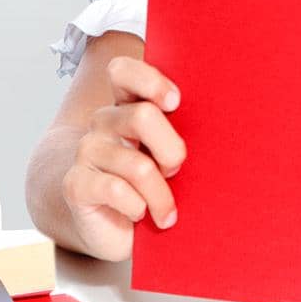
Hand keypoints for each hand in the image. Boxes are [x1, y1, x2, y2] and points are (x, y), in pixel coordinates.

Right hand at [62, 55, 186, 260]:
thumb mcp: (170, 155)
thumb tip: (224, 120)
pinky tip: (140, 215)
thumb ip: (182, 132)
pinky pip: (117, 190)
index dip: (149, 82)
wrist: (117, 231)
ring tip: (167, 211)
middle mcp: (104, 121)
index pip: (122, 71)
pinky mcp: (76, 183)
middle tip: (177, 170)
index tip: (176, 102)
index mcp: (127, 104)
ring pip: (138, 165)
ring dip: (162, 195)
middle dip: (172, 149)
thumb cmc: (154, 187)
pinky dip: (138, 207)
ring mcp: (87, 151)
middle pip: (143, 116)